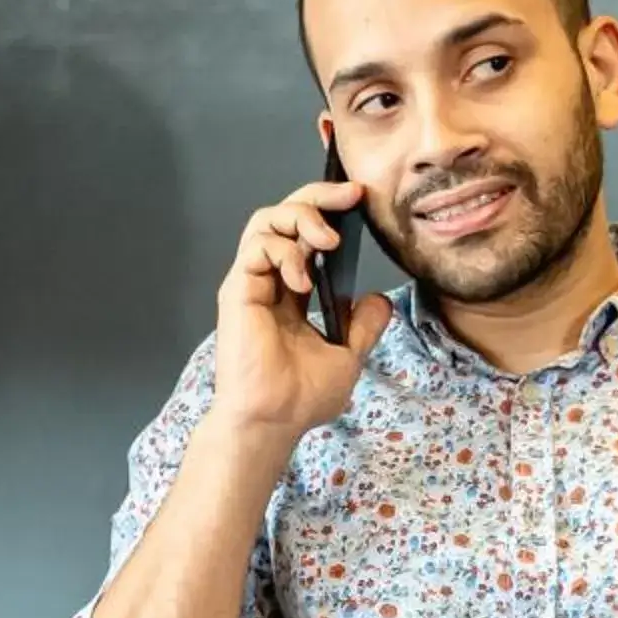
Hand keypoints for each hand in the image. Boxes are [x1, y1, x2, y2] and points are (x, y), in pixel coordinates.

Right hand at [208, 177, 394, 437]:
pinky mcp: (238, 290)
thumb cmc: (299, 399)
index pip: (306, 235)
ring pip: (267, 220)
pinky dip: (285, 252)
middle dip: (319, 196)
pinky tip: (303, 279)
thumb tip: (380, 301)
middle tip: (351, 195)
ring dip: (302, 218)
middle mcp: (268, 282)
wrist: (273, 422)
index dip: (329, 211)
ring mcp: (251, 284)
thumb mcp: (347, 356)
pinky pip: (258, 247)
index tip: (360, 202)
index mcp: (291, 294)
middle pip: (285, 214)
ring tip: (329, 241)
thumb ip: (363, 327)